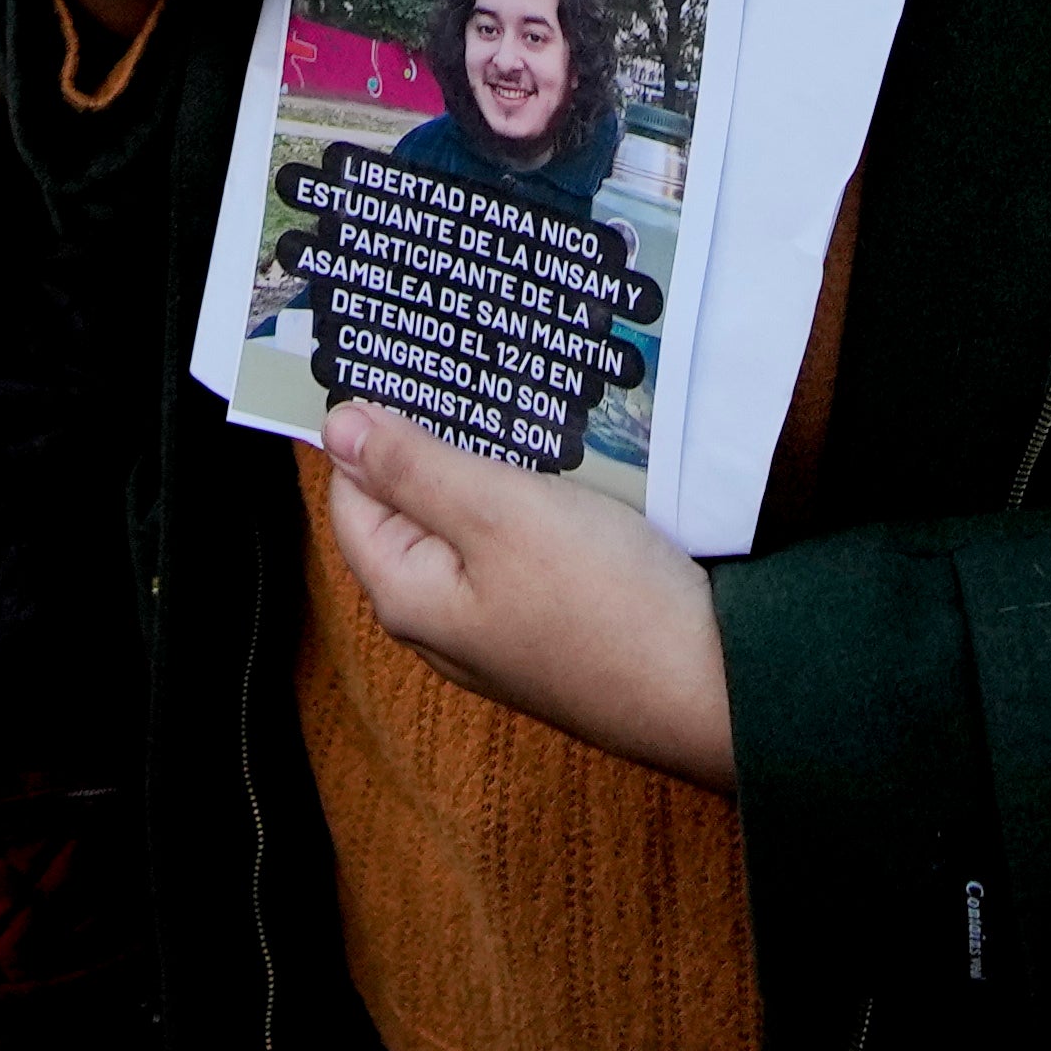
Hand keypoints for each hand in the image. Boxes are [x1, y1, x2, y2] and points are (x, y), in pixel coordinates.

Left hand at [315, 401, 736, 783]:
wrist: (714, 690)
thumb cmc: (604, 603)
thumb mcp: (499, 514)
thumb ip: (413, 469)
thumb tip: (336, 426)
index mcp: (407, 594)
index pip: (352, 494)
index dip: (366, 429)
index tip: (394, 360)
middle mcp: (443, 618)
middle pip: (415, 509)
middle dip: (435, 439)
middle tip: (462, 362)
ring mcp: (502, 625)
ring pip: (475, 524)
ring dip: (493, 465)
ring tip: (518, 396)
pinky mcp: (555, 623)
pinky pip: (524, 548)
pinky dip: (535, 500)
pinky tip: (566, 459)